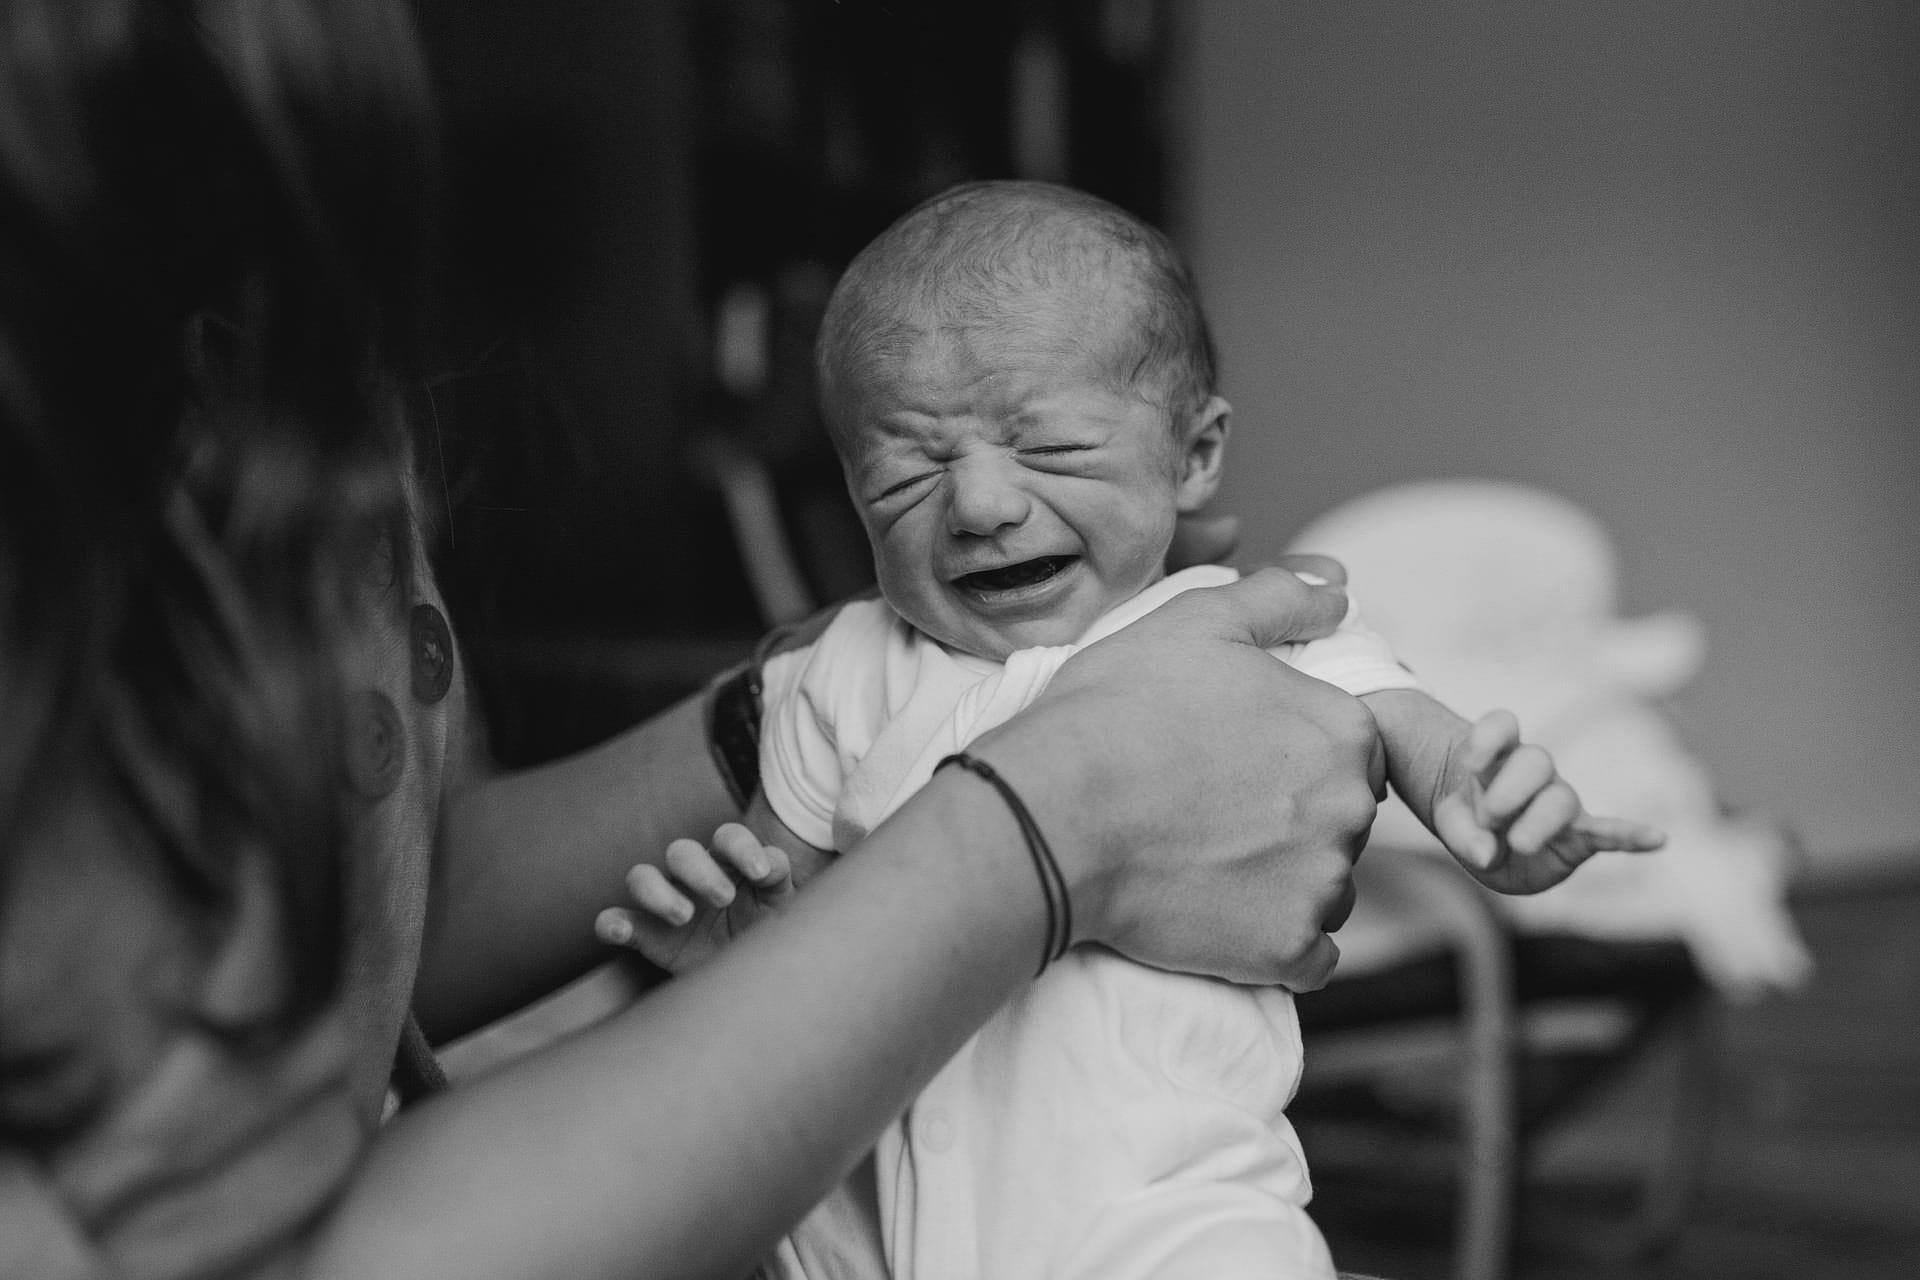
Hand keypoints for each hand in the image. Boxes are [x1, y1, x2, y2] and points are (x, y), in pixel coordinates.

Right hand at [595, 824, 795, 972]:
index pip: (728, 837)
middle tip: (724, 898)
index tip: (759, 873)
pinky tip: (621, 931)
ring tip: (684, 916)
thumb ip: (779, 876)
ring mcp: (666, 901)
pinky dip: (612, 922)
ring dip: (658, 892)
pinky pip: (615, 919)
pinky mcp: (646, 934)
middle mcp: (694, 875)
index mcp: (730, 863)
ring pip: (642, 876)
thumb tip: (770, 864)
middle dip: (701, 871)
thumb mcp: (782, 905)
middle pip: (682, 851)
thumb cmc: (767, 931)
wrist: (751, 976)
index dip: (741, 846)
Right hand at [970, 567, 1381, 990]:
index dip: (1288, 753)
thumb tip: (1340, 590)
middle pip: (1340, 821)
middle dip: (1290, 819)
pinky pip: (1309, 959)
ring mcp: (1321, 886)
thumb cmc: (1114, 712)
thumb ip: (1280, 598)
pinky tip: (1219, 916)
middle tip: (1208, 810)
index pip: (1348, 750)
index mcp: (1341, 729)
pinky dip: (1274, 944)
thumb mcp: (1195, 623)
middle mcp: (1350, 809)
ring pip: (1326, 888)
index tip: (1230, 761)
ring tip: (1203, 861)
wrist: (1050, 815)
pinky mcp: (1285, 950)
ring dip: (1282, 882)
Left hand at [1432, 710, 1665, 893]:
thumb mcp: (1453, 827)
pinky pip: (1610, 832)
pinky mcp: (1580, 836)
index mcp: (1497, 759)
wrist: (1490, 848)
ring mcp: (1559, 803)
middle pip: (1535, 759)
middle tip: (1488, 818)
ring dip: (1537, 821)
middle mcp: (1533, 775)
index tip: (1471, 764)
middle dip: (1509, 789)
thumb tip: (1486, 855)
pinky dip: (1631, 836)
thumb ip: (1463, 837)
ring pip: (1560, 798)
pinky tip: (1658, 840)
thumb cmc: (1471, 824)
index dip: (1489, 738)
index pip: (1502, 726)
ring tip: (1518, 843)